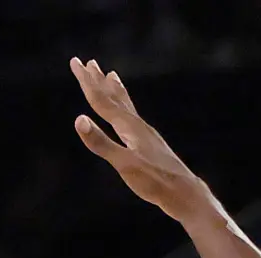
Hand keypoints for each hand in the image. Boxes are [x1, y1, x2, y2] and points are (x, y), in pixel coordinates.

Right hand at [70, 57, 212, 220]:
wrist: (183, 192)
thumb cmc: (153, 181)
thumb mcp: (124, 164)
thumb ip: (101, 143)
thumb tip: (79, 119)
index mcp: (129, 127)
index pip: (103, 100)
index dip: (87, 82)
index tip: (76, 62)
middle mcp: (137, 125)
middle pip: (114, 97)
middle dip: (98, 80)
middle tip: (87, 62)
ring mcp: (144, 133)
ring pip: (126, 105)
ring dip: (115, 90)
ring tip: (111, 75)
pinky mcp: (149, 143)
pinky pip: (133, 118)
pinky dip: (127, 109)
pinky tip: (128, 115)